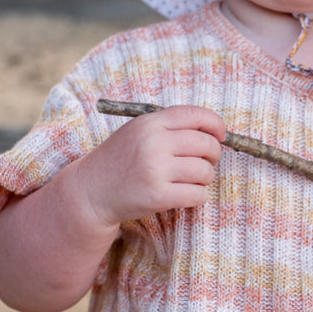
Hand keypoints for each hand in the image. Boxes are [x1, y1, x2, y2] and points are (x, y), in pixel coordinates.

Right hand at [74, 105, 225, 227]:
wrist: (90, 192)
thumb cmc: (121, 159)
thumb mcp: (139, 131)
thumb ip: (170, 126)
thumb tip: (214, 131)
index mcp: (151, 123)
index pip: (196, 115)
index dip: (216, 124)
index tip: (221, 134)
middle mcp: (154, 143)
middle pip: (206, 144)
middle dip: (214, 154)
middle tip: (206, 162)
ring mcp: (155, 170)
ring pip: (205, 171)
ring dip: (205, 177)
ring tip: (192, 180)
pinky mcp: (157, 196)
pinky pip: (197, 194)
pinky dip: (199, 196)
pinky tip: (187, 194)